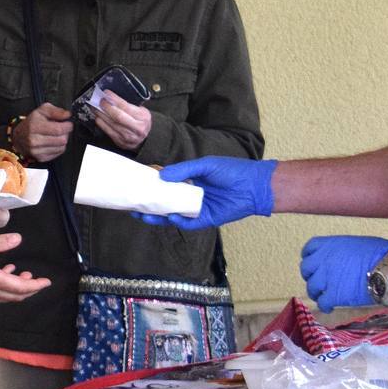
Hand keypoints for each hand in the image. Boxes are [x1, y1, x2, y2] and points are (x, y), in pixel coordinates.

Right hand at [0, 233, 51, 301]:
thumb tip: (18, 239)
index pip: (20, 288)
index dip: (36, 286)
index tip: (46, 282)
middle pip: (15, 296)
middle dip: (30, 289)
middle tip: (38, 281)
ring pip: (5, 296)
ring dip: (17, 288)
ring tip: (24, 275)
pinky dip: (5, 286)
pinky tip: (4, 272)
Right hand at [12, 103, 72, 162]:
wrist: (19, 137)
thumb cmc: (31, 123)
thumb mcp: (41, 110)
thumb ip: (55, 111)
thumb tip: (67, 115)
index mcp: (34, 127)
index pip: (58, 129)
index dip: (67, 126)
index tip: (68, 124)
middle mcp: (34, 140)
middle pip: (61, 140)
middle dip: (66, 133)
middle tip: (63, 129)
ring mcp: (37, 151)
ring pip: (61, 147)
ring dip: (63, 140)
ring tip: (57, 135)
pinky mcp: (40, 158)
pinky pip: (58, 153)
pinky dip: (59, 147)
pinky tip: (54, 142)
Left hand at [90, 90, 152, 150]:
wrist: (142, 138)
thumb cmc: (141, 122)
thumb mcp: (141, 111)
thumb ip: (129, 105)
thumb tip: (112, 97)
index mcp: (143, 117)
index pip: (125, 106)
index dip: (114, 99)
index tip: (107, 94)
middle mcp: (136, 128)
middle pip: (117, 116)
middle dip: (106, 107)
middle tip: (101, 101)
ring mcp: (128, 136)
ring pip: (111, 123)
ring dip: (101, 114)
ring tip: (96, 107)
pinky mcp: (120, 141)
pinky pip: (108, 131)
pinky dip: (101, 123)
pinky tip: (98, 117)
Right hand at [134, 156, 276, 229]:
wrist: (254, 185)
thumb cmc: (231, 171)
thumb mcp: (205, 165)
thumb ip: (183, 170)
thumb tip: (161, 175)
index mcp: (191, 181)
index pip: (167, 184)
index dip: (153, 185)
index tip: (138, 184)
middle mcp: (192, 195)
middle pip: (167, 202)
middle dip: (150, 205)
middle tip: (133, 206)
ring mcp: (198, 208)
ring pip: (174, 214)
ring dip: (159, 217)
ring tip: (143, 216)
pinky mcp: (207, 219)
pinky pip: (189, 223)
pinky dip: (180, 222)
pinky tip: (171, 217)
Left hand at [300, 235, 387, 312]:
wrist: (387, 270)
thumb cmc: (379, 253)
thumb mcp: (357, 243)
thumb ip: (344, 250)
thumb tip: (346, 256)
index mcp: (330, 245)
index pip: (309, 248)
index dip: (309, 256)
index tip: (313, 262)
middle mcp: (323, 260)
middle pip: (306, 268)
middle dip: (310, 275)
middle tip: (318, 281)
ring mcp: (326, 278)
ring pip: (311, 287)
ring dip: (316, 292)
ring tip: (322, 296)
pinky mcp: (333, 295)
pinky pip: (322, 303)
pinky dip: (324, 306)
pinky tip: (329, 307)